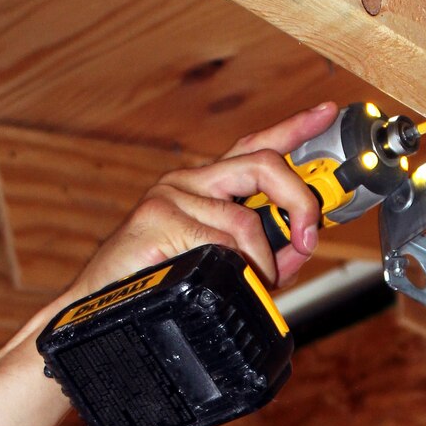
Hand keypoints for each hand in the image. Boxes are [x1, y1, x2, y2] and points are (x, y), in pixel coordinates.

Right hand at [72, 101, 338, 297]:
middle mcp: (188, 182)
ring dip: (265, 258)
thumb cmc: (157, 286)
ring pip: (245, 215)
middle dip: (299, 199)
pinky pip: (221, 239)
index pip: (255, 146)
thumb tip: (301, 245)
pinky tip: (235, 278)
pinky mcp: (157, 218)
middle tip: (311, 233)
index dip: (293, 129)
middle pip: (263, 163)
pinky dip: (241, 265)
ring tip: (262, 282)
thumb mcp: (224, 266)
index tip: (325, 114)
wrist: (99, 311)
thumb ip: (266, 253)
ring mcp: (170, 196)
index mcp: (205, 188)